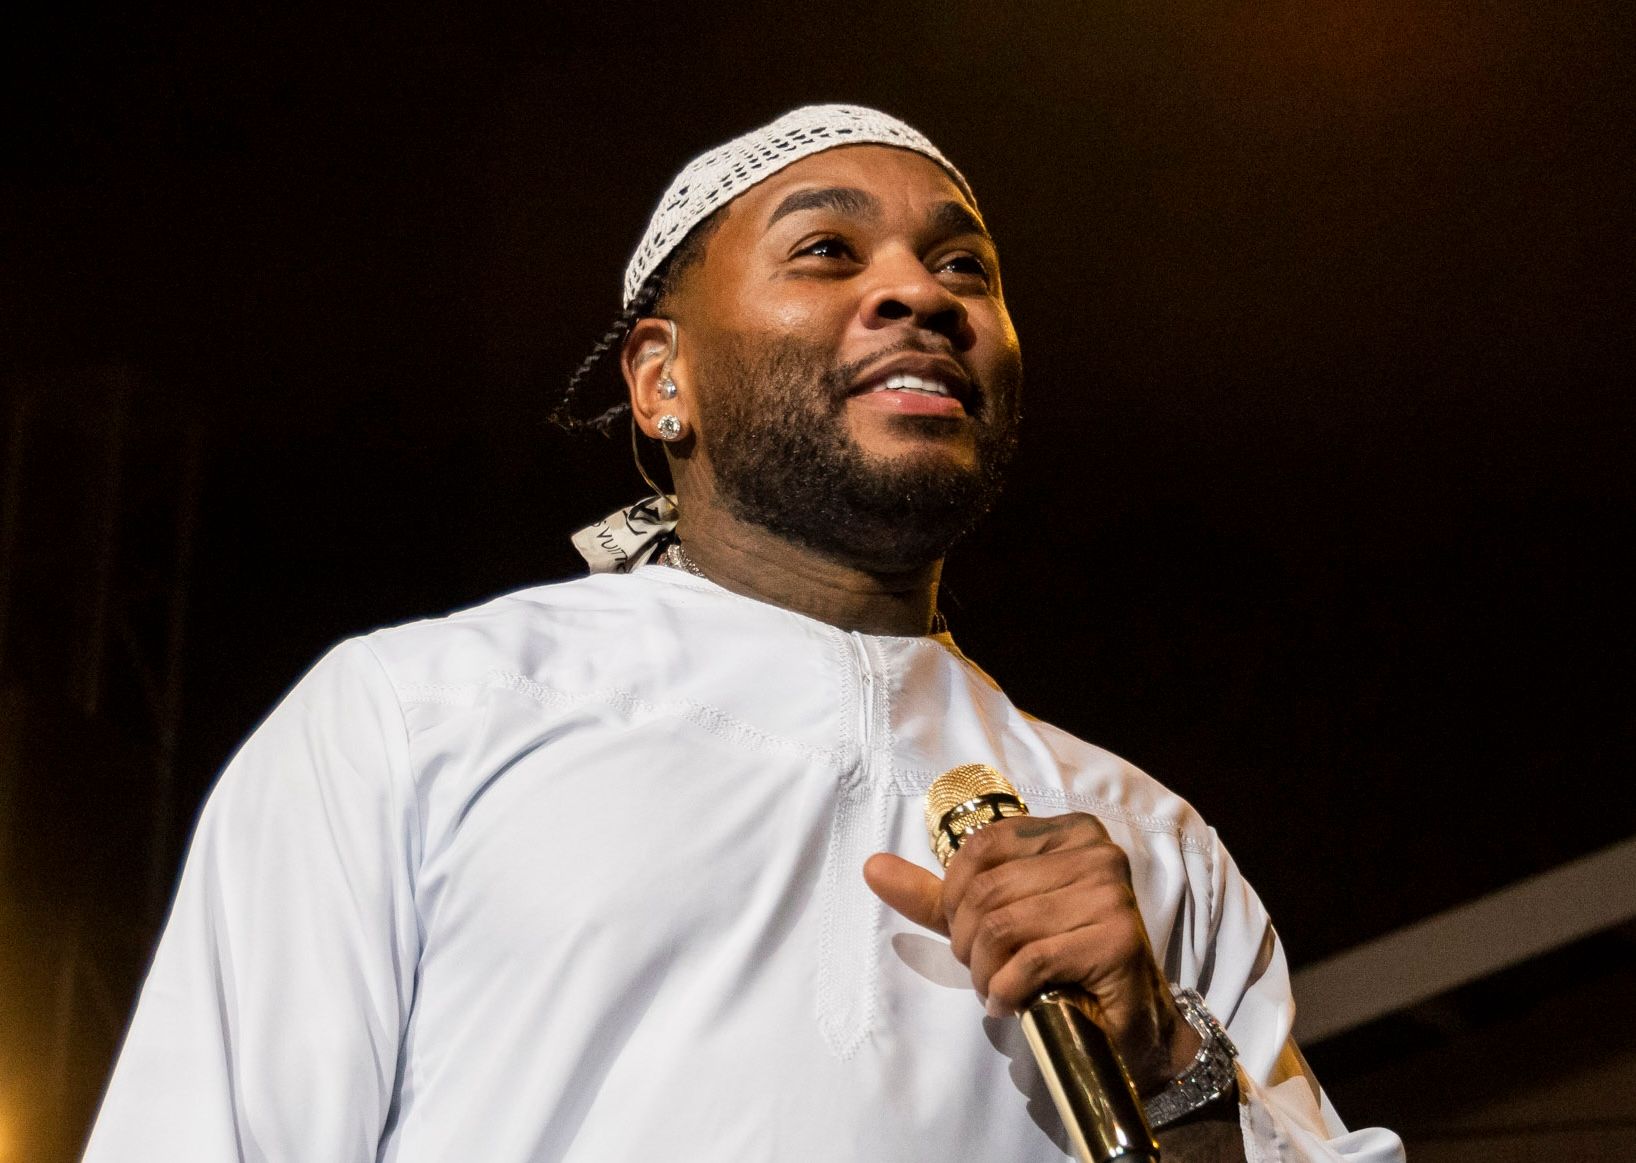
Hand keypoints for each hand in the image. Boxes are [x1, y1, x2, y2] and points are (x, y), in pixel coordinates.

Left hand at [863, 812, 1199, 1094]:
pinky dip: (1008, 990)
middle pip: (988, 890)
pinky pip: (1032, 961)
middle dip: (969, 941)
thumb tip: (872, 867)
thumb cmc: (1058, 963)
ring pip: (1004, 926)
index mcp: (1070, 831)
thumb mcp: (992, 919)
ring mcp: (1112, 893)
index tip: (968, 932)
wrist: (1128, 1024)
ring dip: (986, 971)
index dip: (955, 897)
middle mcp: (1097, 852)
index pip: (981, 846)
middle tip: (984, 970)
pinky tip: (1014, 1002)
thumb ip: (936, 894)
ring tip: (998, 987)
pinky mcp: (1118, 939)